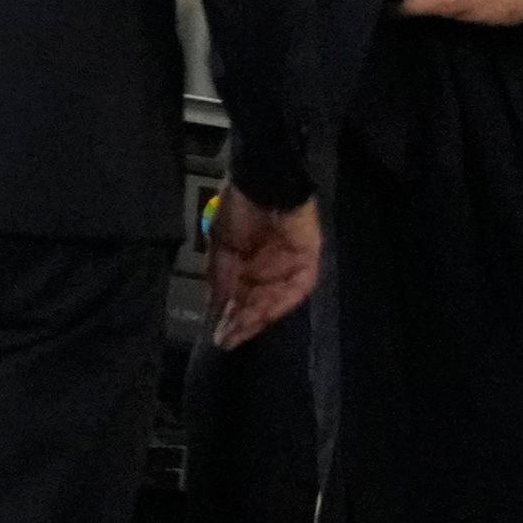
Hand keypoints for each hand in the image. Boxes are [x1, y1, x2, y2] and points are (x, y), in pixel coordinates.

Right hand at [207, 187, 320, 351]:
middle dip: (242, 323)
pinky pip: (295, 289)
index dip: (230, 317)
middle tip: (227, 339)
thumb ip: (220, 279)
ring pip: (275, 300)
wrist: (262, 183)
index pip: (240, 298)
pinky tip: (260, 314)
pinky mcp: (307, 262)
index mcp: (249, 265)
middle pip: (257, 304)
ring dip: (257, 318)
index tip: (218, 335)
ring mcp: (290, 267)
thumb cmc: (238, 207)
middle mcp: (270, 270)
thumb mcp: (220, 248)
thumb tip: (215, 307)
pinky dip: (278, 302)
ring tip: (239, 331)